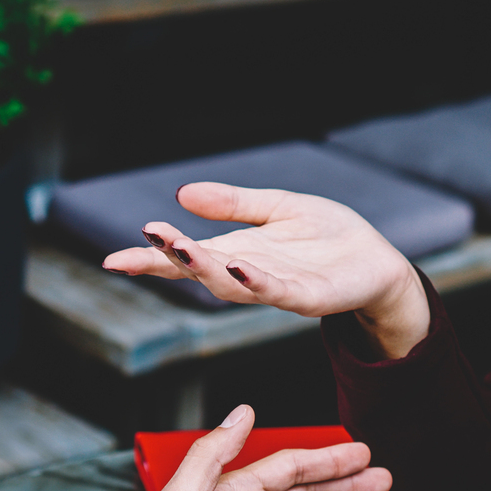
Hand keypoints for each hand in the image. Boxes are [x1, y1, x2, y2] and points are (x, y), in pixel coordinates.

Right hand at [100, 182, 430, 358]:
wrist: (377, 263)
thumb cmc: (328, 238)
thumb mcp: (277, 208)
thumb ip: (234, 204)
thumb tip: (183, 194)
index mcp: (237, 252)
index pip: (187, 257)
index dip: (152, 258)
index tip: (114, 258)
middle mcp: (250, 274)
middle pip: (201, 271)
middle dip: (172, 260)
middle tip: (146, 242)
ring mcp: (277, 288)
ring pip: (233, 284)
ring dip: (205, 268)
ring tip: (179, 249)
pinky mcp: (309, 296)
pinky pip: (278, 291)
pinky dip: (257, 282)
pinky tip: (239, 267)